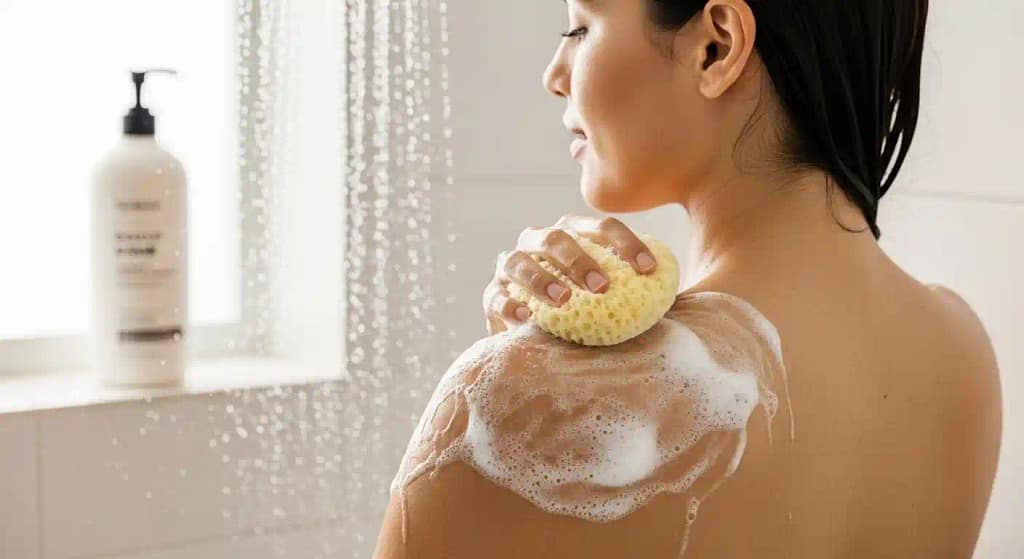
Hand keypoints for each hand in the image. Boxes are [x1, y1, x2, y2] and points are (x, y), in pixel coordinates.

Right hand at [482, 213, 658, 334]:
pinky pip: (495, 295)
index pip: (601, 228)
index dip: (626, 243)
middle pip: (556, 236)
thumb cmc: (591, 315)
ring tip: (563, 300)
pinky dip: (508, 303)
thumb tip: (697, 304)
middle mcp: (539, 242)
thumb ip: (644, 296)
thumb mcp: (619, 302)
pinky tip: (525, 318)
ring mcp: (511, 265)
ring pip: (519, 260)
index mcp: (574, 234)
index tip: (650, 270)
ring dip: (541, 278)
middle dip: (578, 257)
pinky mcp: (492, 294)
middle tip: (601, 286)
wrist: (541, 342)